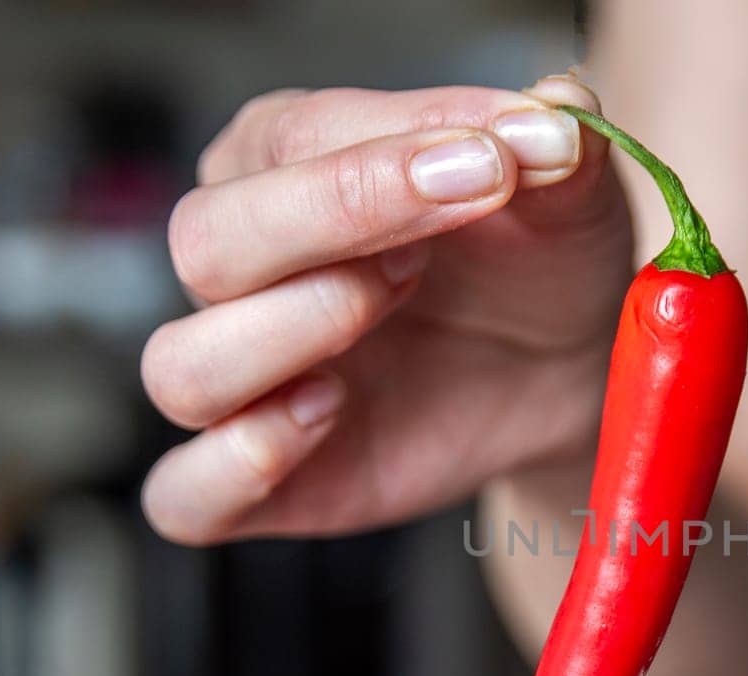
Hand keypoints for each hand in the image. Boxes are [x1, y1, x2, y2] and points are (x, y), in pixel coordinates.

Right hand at [140, 76, 631, 544]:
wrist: (566, 371)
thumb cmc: (535, 263)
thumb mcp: (565, 197)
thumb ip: (558, 150)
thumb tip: (559, 107)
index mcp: (284, 164)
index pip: (291, 140)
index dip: (386, 150)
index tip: (495, 157)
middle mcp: (243, 270)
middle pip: (207, 242)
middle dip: (328, 225)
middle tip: (435, 241)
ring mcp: (245, 381)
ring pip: (181, 367)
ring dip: (282, 337)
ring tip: (383, 311)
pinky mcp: (264, 481)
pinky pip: (190, 495)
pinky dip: (235, 468)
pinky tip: (324, 417)